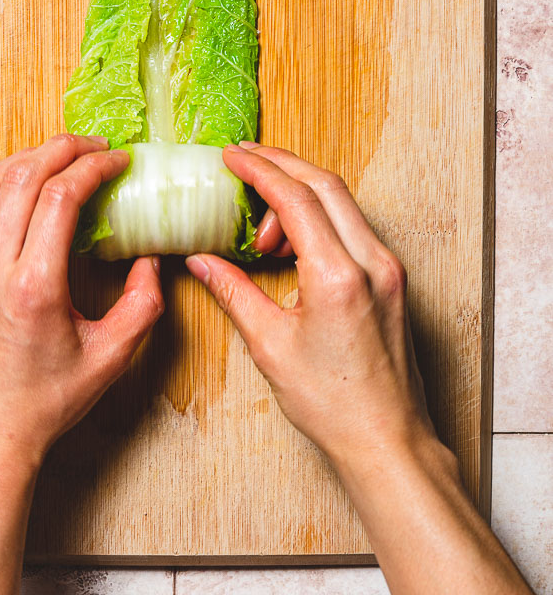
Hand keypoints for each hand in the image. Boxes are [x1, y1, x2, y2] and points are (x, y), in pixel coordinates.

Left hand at [0, 135, 163, 484]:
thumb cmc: (43, 403)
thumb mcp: (111, 358)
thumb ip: (142, 304)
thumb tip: (151, 261)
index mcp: (33, 285)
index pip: (60, 195)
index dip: (94, 166)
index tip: (118, 160)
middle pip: (22, 175)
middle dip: (63, 149)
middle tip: (95, 147)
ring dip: (27, 159)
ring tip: (61, 158)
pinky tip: (23, 188)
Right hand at [185, 143, 435, 471]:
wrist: (386, 438)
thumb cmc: (332, 403)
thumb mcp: (270, 345)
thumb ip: (233, 292)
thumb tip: (201, 261)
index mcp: (338, 276)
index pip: (296, 198)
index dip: (259, 170)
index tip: (231, 156)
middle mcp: (372, 262)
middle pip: (325, 185)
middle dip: (281, 165)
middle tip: (243, 161)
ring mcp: (388, 268)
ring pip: (342, 203)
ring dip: (300, 196)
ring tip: (263, 234)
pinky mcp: (392, 279)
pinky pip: (353, 227)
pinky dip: (320, 218)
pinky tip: (292, 243)